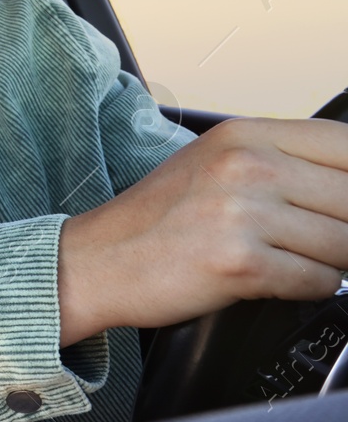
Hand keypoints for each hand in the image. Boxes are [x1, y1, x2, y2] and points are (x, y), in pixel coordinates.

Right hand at [58, 117, 347, 344]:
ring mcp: (241, 212)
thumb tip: (346, 186)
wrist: (98, 259)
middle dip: (344, 228)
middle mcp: (245, 165)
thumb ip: (282, 162)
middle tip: (312, 238)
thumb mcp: (216, 163)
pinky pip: (317, 282)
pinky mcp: (239, 262)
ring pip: (343, 245)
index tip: (340, 204)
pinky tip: (273, 278)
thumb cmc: (159, 218)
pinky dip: (306, 288)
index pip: (346, 144)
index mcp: (244, 134)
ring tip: (290, 259)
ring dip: (330, 262)